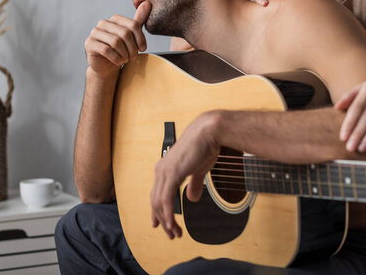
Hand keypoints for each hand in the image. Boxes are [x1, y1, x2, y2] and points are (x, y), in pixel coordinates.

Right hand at [84, 1, 150, 77]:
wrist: (106, 66)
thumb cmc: (120, 50)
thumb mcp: (132, 36)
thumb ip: (138, 20)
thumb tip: (147, 3)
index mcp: (115, 19)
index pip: (133, 25)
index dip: (140, 38)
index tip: (143, 49)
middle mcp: (103, 23)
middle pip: (125, 33)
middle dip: (132, 48)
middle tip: (133, 57)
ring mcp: (95, 33)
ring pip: (116, 42)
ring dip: (124, 54)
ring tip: (126, 59)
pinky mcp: (89, 43)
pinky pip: (106, 50)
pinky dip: (116, 58)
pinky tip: (118, 62)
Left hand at [150, 112, 220, 238]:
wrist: (209, 131)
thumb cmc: (205, 146)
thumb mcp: (198, 169)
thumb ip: (193, 184)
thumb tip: (191, 198)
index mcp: (165, 167)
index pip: (156, 193)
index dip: (157, 210)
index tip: (159, 224)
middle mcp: (161, 170)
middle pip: (155, 201)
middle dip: (162, 220)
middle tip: (170, 234)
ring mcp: (164, 171)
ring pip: (159, 203)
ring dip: (166, 221)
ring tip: (174, 233)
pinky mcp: (172, 174)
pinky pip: (166, 199)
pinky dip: (168, 214)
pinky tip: (171, 224)